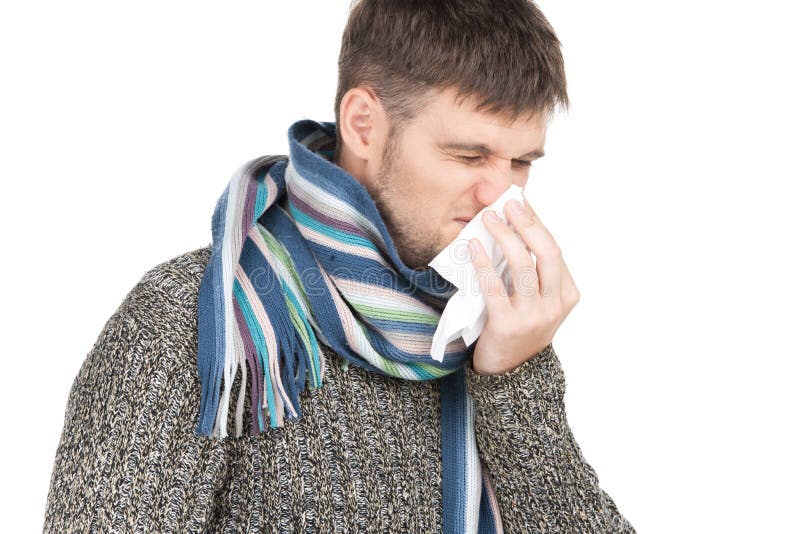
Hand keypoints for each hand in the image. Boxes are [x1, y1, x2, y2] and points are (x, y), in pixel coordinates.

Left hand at [468, 197, 579, 374]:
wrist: (510, 375)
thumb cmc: (520, 328)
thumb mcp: (537, 302)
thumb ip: (532, 274)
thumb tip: (510, 229)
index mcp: (568, 295)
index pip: (554, 251)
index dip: (537, 224)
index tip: (520, 203)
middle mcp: (555, 305)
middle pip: (546, 254)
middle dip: (528, 224)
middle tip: (510, 204)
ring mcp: (533, 317)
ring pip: (523, 267)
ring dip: (505, 237)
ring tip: (489, 218)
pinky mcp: (507, 326)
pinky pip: (495, 288)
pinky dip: (483, 263)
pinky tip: (473, 247)